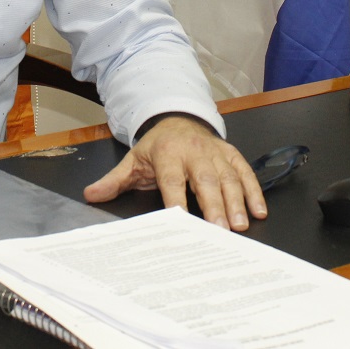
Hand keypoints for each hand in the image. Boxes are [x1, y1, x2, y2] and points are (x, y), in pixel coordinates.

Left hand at [82, 116, 266, 230]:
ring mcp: (215, 153)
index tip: (181, 220)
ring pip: (228, 177)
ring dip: (237, 202)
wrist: (178, 118)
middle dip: (214, 205)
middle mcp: (194, 152)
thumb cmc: (157, 146)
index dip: (177, 200)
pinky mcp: (230, 154)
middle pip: (205, 180)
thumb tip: (90, 194)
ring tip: (241, 224)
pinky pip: (244, 171)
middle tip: (222, 230)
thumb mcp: (133, 160)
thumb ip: (114, 180)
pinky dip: (253, 190)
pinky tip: (259, 210)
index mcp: (167, 154)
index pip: (172, 180)